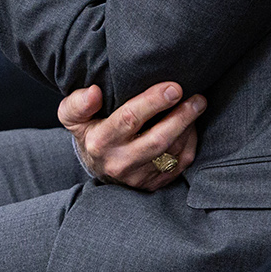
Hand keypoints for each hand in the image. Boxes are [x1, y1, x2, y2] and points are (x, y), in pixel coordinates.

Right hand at [59, 81, 203, 191]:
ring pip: (172, 152)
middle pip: (158, 139)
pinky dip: (189, 142)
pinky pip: (180, 163)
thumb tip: (95, 92)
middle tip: (197, 98)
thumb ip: (78, 103)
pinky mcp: (154, 184)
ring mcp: (139, 177)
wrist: (96, 166)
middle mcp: (120, 162)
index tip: (174, 87)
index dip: (154, 102)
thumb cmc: (89, 130)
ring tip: (197, 104)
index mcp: (100, 142)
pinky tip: (190, 125)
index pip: (130, 119)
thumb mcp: (72, 116)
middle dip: (182, 117)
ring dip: (189, 127)